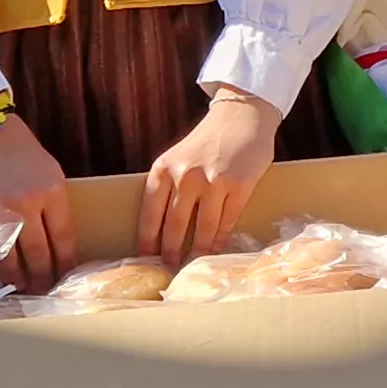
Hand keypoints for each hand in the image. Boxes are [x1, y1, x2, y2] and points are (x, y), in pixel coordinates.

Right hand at [0, 124, 73, 286]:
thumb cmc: (18, 150)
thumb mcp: (49, 172)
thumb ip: (53, 204)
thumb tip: (57, 241)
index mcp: (52, 191)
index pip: (64, 238)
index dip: (65, 263)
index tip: (67, 279)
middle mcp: (27, 204)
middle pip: (39, 253)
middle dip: (43, 278)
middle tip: (45, 294)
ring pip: (10, 257)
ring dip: (16, 278)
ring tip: (21, 291)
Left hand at [144, 92, 279, 265]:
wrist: (241, 116)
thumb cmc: (207, 141)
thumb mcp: (178, 158)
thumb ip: (168, 186)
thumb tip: (159, 230)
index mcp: (164, 169)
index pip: (149, 213)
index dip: (147, 241)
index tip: (145, 260)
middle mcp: (186, 176)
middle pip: (173, 225)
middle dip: (170, 252)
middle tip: (168, 271)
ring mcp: (214, 181)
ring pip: (201, 227)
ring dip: (196, 251)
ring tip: (191, 266)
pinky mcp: (239, 186)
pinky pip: (226, 221)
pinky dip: (220, 238)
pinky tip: (215, 249)